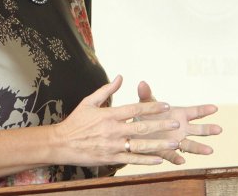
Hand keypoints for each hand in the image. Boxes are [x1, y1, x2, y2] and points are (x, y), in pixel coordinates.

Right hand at [52, 75, 181, 166]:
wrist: (61, 144)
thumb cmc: (76, 121)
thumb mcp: (89, 102)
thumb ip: (106, 90)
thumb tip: (120, 77)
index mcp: (109, 115)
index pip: (135, 109)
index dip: (152, 107)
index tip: (166, 105)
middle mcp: (113, 130)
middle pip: (141, 127)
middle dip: (160, 125)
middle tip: (176, 124)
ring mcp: (112, 146)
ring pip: (140, 146)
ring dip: (158, 145)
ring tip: (174, 143)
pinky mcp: (111, 159)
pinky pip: (132, 160)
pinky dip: (146, 161)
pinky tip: (159, 160)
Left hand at [136, 80, 221, 164]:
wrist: (136, 132)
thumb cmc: (145, 115)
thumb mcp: (146, 104)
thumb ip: (146, 95)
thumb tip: (142, 83)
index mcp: (179, 115)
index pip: (195, 112)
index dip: (204, 110)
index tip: (215, 108)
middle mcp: (181, 129)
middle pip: (198, 130)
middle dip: (208, 129)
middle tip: (219, 129)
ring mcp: (175, 141)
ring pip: (190, 145)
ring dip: (199, 147)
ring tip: (209, 150)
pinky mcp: (165, 151)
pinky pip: (173, 155)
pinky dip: (177, 158)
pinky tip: (181, 160)